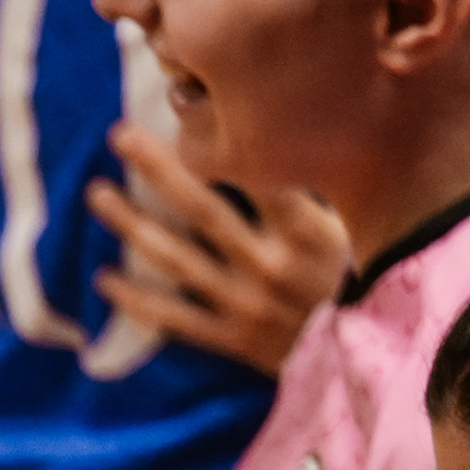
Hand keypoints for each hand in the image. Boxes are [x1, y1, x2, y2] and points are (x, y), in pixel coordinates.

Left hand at [89, 125, 348, 378]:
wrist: (371, 362)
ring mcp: (247, 305)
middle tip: (120, 136)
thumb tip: (284, 143)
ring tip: (98, 195)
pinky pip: (173, 317)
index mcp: (309, 232)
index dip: (218, 142)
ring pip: (177, 259)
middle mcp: (273, 266)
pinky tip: (104, 278)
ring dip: (132, 225)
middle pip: (204, 209)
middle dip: (159, 169)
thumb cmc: (366, 284)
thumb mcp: (357, 234)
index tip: (183, 107)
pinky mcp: (233, 340)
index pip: (258, 176)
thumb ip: (319, 198)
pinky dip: (136, 298)